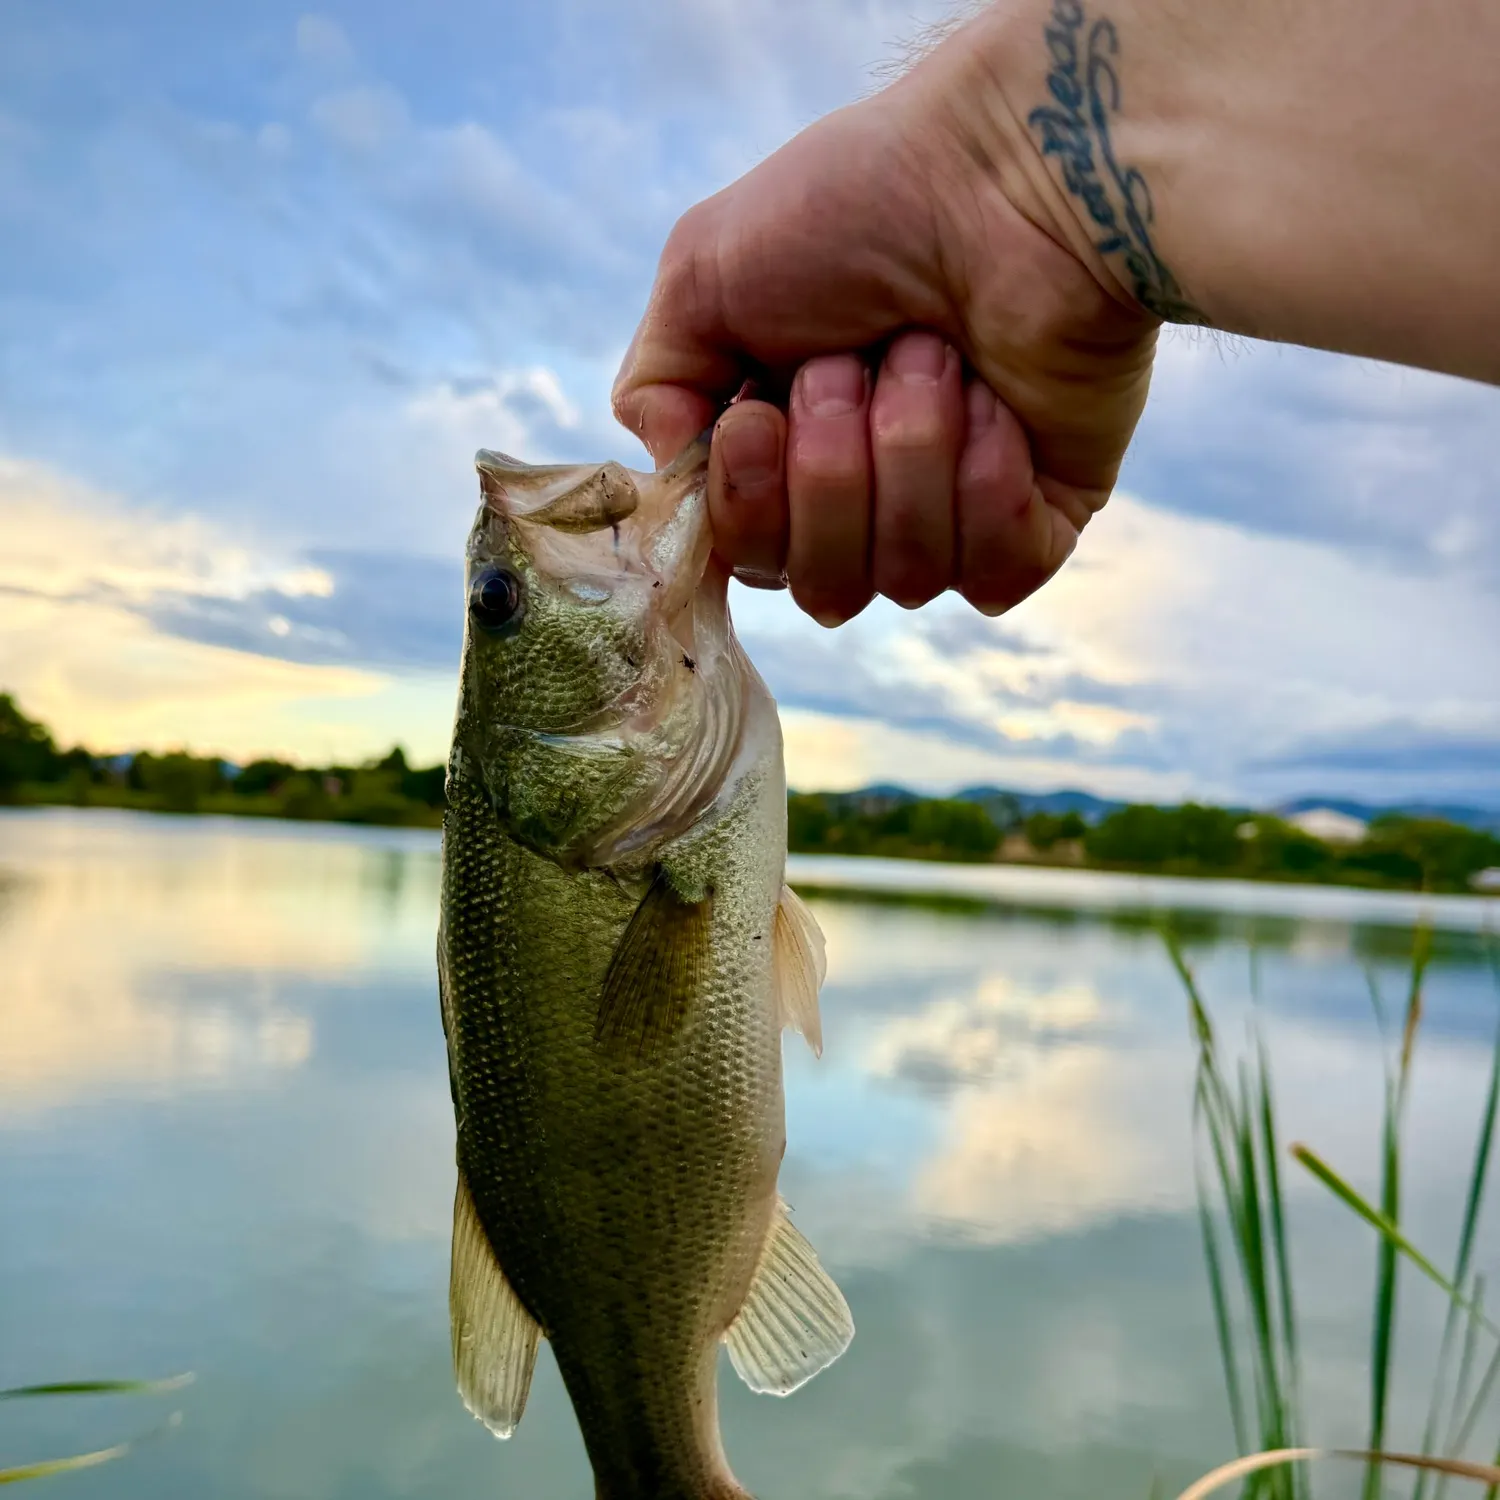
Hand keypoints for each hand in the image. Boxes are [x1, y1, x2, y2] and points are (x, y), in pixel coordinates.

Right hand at [612, 23, 1158, 624]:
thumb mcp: (702, 273)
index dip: (749, 506)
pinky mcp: (1038, 523)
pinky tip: (999, 402)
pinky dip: (985, 483)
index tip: (760, 417)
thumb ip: (655, 391)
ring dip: (911, 451)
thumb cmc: (860, 205)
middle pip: (821, 590)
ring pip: (903, 578)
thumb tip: (684, 485)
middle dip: (832, 472)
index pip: (746, 560)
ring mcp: (951, 516)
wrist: (1011, 169)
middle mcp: (864, 499)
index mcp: (783, 453)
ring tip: (937, 354)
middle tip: (856, 362)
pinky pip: (990, 573)